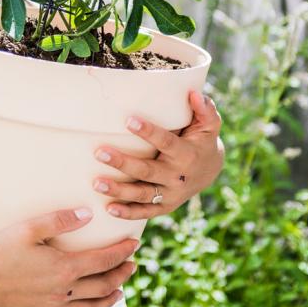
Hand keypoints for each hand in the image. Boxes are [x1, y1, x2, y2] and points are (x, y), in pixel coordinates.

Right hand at [0, 207, 139, 306]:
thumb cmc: (0, 249)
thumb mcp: (30, 227)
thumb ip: (60, 220)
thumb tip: (88, 215)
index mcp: (64, 268)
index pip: (103, 261)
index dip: (121, 253)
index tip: (133, 246)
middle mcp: (63, 293)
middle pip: (102, 286)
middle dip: (121, 275)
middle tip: (132, 267)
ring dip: (108, 300)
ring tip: (118, 292)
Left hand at [91, 89, 224, 218]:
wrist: (210, 170)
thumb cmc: (202, 140)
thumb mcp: (209, 124)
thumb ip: (204, 109)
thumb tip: (193, 93)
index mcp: (186, 154)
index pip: (165, 142)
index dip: (148, 132)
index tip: (128, 120)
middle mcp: (177, 176)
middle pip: (147, 171)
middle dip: (123, 163)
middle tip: (99, 152)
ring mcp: (170, 194)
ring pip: (143, 193)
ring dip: (119, 190)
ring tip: (97, 183)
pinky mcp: (165, 205)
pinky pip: (146, 211)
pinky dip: (128, 213)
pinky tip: (108, 209)